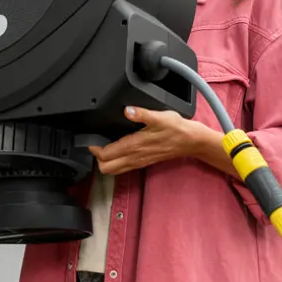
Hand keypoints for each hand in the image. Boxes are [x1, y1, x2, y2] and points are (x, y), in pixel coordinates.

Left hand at [88, 106, 204, 175]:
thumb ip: (142, 114)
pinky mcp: (143, 163)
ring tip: (103, 148)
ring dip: (106, 162)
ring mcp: (138, 162)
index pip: (106, 155)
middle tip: (95, 144)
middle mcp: (134, 157)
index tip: (91, 139)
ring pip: (114, 170)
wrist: (190, 141)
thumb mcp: (160, 117)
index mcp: (134, 146)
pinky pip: (123, 168)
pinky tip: (117, 151)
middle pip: (106, 168)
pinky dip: (115, 163)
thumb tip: (128, 110)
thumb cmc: (176, 128)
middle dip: (97, 158)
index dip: (94, 148)